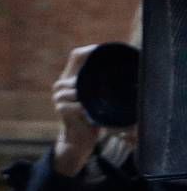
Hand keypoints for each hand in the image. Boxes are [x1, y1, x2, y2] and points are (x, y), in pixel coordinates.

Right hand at [51, 45, 99, 177]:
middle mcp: (62, 85)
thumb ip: (101, 86)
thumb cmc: (92, 118)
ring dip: (90, 95)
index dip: (90, 51)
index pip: (77, 56)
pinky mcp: (62, 109)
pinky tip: (92, 113)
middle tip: (112, 79)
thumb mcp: (96, 99)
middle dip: (95, 75)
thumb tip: (130, 74)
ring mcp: (60, 97)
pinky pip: (78, 104)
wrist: (79, 140)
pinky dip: (87, 109)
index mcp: (70, 78)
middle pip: (77, 70)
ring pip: (77, 87)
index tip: (104, 50)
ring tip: (99, 102)